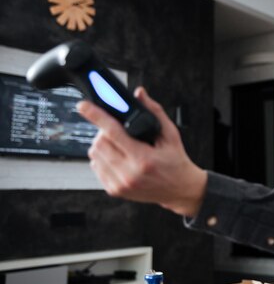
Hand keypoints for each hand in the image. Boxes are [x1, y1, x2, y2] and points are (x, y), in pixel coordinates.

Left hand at [77, 87, 206, 216]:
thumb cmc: (176, 163)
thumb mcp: (171, 135)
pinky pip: (96, 168)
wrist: (180, 189)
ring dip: (101, 145)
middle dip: (104, 132)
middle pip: (99, 143)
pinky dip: (101, 158)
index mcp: (144, 159)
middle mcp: (129, 173)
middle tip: (117, 131)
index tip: (84, 106)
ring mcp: (120, 184)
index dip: (96, 116)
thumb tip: (140, 94)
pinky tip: (116, 157)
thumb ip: (155, 112)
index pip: (113, 132)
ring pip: (94, 155)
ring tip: (118, 145)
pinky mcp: (115, 190)